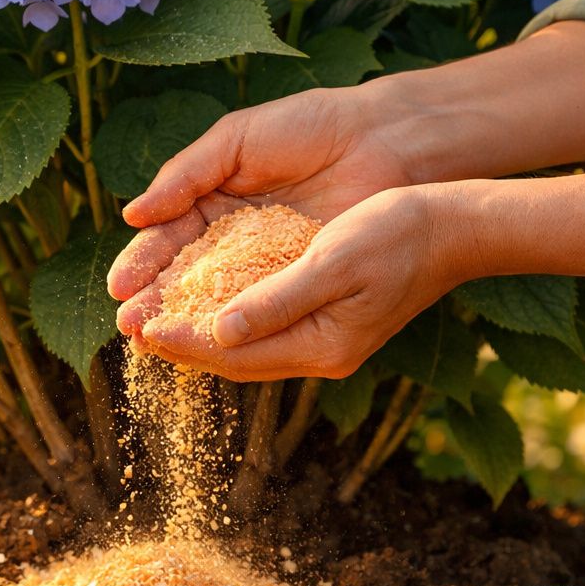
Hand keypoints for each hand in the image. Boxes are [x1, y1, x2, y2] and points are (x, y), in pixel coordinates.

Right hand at [108, 86, 420, 316]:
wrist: (381, 138)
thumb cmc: (307, 126)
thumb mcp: (235, 142)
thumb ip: (185, 176)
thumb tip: (132, 215)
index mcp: (208, 201)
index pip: (165, 241)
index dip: (141, 265)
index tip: (119, 289)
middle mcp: (230, 238)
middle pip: (182, 277)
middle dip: (154, 302)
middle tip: (128, 327)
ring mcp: (264, 264)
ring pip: (217, 299)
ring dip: (186, 321)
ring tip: (155, 341)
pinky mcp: (297, 280)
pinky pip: (261, 307)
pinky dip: (235, 324)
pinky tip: (210, 341)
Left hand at [134, 186, 457, 381]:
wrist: (454, 226)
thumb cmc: (398, 233)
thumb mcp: (334, 260)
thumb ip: (278, 299)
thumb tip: (221, 329)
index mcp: (323, 345)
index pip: (236, 355)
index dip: (185, 342)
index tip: (141, 330)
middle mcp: (320, 352)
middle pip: (234, 358)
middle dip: (181, 342)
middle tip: (130, 329)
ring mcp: (324, 338)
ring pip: (245, 345)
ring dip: (198, 331)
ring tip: (152, 318)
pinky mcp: (325, 317)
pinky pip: (262, 326)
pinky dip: (226, 316)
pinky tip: (200, 301)